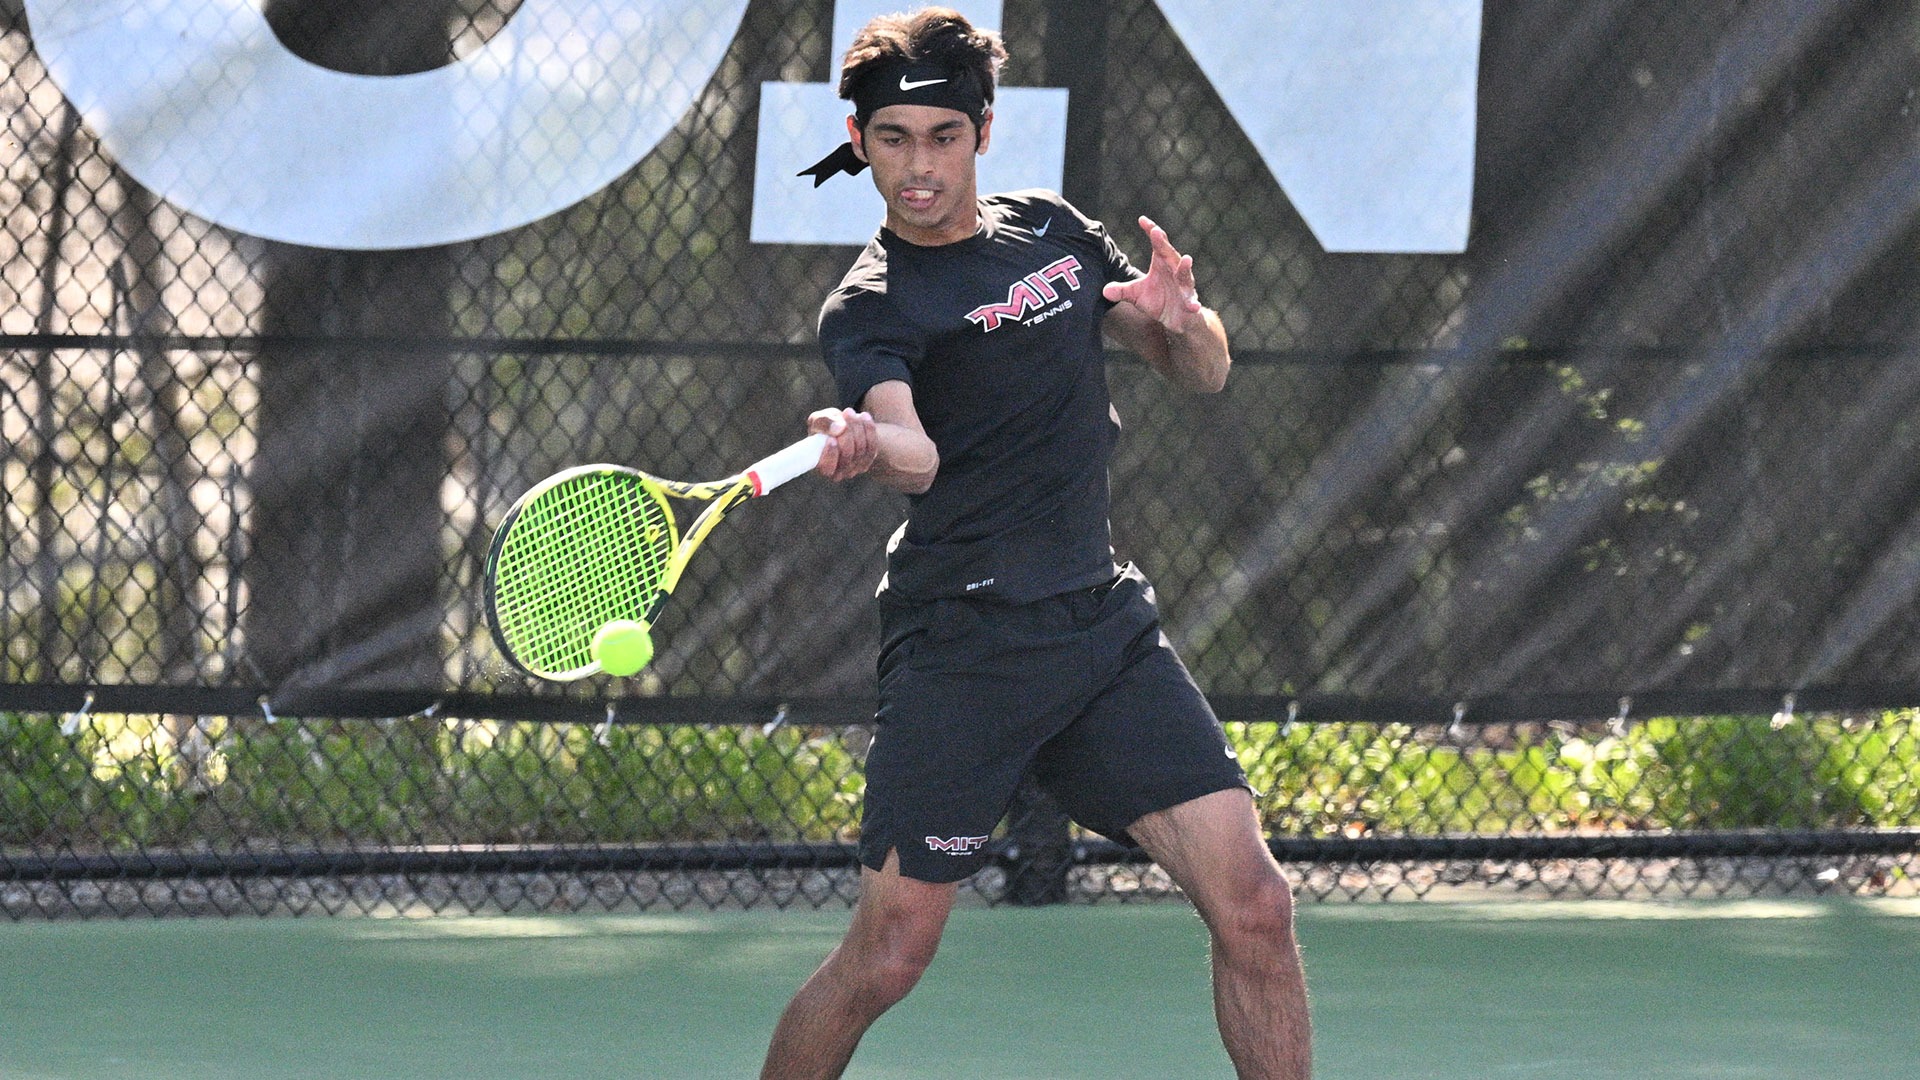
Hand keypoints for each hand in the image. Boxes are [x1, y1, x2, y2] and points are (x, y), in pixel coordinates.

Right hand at [808, 407, 877, 481]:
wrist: (843, 427)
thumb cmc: (825, 427)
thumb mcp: (819, 420)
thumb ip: (823, 423)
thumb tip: (839, 428)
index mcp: (820, 465)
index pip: (827, 468)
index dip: (830, 454)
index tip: (831, 438)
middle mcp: (838, 473)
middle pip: (847, 455)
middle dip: (848, 431)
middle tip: (847, 411)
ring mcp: (854, 469)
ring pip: (861, 449)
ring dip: (858, 427)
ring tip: (851, 411)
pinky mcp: (867, 461)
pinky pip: (872, 446)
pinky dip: (869, 429)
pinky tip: (864, 416)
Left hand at [1101, 216, 1205, 333]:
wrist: (1177, 318)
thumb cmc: (1158, 300)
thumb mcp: (1137, 295)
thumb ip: (1122, 291)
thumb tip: (1104, 290)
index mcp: (1162, 263)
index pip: (1157, 244)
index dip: (1151, 231)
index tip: (1142, 220)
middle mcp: (1174, 271)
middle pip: (1170, 254)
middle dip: (1163, 244)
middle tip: (1156, 232)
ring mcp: (1184, 286)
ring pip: (1185, 275)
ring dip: (1185, 268)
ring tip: (1187, 259)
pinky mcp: (1190, 302)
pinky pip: (1192, 302)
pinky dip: (1193, 303)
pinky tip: (1193, 306)